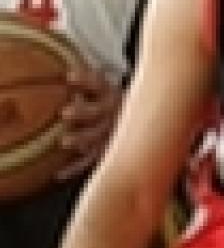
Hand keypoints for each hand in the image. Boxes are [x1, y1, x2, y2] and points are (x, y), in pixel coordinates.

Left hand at [57, 65, 122, 179]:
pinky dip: (74, 169)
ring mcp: (109, 134)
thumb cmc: (113, 105)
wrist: (141, 125)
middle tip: (65, 112)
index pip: (98, 83)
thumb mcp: (107, 90)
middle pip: (97, 112)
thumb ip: (89, 83)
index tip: (69, 76)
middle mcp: (111, 114)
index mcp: (111, 94)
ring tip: (64, 141)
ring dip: (80, 139)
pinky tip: (58, 174)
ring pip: (95, 138)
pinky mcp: (105, 153)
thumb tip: (63, 73)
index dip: (84, 79)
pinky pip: (90, 162)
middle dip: (82, 112)